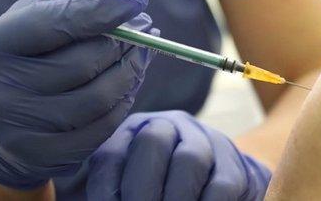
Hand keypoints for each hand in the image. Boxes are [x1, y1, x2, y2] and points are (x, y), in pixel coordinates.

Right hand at [0, 0, 154, 189]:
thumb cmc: (14, 62)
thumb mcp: (24, 24)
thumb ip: (66, 1)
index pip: (51, 24)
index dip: (99, 10)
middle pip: (81, 63)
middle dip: (123, 42)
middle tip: (146, 28)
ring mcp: (17, 132)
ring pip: (96, 98)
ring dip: (129, 73)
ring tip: (141, 55)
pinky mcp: (41, 158)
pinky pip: (99, 129)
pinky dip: (122, 104)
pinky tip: (127, 87)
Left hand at [85, 110, 271, 200]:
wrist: (214, 185)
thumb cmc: (156, 189)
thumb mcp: (127, 183)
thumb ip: (111, 190)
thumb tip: (88, 200)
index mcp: (131, 133)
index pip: (111, 154)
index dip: (105, 189)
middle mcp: (168, 127)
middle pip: (152, 141)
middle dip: (141, 189)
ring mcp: (204, 141)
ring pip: (190, 159)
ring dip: (176, 198)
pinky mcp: (232, 164)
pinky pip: (220, 184)